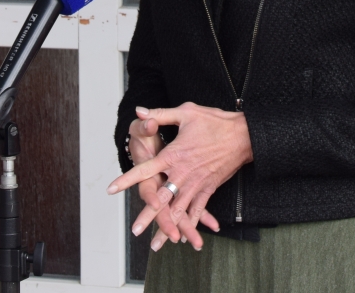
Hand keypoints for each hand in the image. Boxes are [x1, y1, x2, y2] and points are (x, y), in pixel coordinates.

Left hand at [108, 102, 252, 250]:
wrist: (242, 135)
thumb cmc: (214, 122)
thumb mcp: (186, 113)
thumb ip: (160, 114)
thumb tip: (139, 110)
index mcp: (173, 155)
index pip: (145, 170)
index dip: (127, 179)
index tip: (112, 189)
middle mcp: (183, 173)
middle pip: (161, 198)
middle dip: (148, 216)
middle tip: (135, 230)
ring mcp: (196, 183)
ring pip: (179, 209)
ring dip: (168, 227)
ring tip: (156, 243)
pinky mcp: (208, 188)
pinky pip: (197, 210)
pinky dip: (191, 224)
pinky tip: (184, 237)